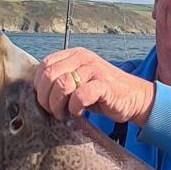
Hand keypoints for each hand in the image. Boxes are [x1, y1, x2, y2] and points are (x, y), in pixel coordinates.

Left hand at [33, 47, 154, 126]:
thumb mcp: (79, 82)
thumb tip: (36, 93)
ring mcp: (94, 69)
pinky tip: (78, 113)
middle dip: (45, 98)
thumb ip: (60, 81)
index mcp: (73, 55)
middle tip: (53, 111)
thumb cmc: (102, 93)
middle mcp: (83, 58)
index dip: (38, 87)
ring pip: (62, 84)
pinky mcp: (104, 84)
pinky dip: (74, 108)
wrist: (133, 98)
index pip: (44, 66)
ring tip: (64, 114)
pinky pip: (80, 95)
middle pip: (49, 75)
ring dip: (58, 104)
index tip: (44, 102)